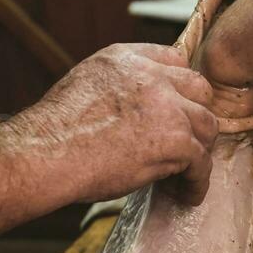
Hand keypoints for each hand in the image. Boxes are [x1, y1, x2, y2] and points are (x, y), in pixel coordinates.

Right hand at [12, 44, 217, 205]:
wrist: (45, 155)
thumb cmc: (52, 132)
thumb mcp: (83, 85)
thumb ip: (116, 87)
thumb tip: (131, 111)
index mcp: (125, 58)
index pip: (173, 60)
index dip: (180, 87)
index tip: (179, 107)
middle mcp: (151, 77)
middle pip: (199, 90)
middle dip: (197, 115)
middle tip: (190, 140)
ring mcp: (167, 107)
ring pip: (207, 125)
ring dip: (200, 150)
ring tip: (189, 172)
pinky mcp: (175, 141)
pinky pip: (201, 162)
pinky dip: (197, 182)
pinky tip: (188, 194)